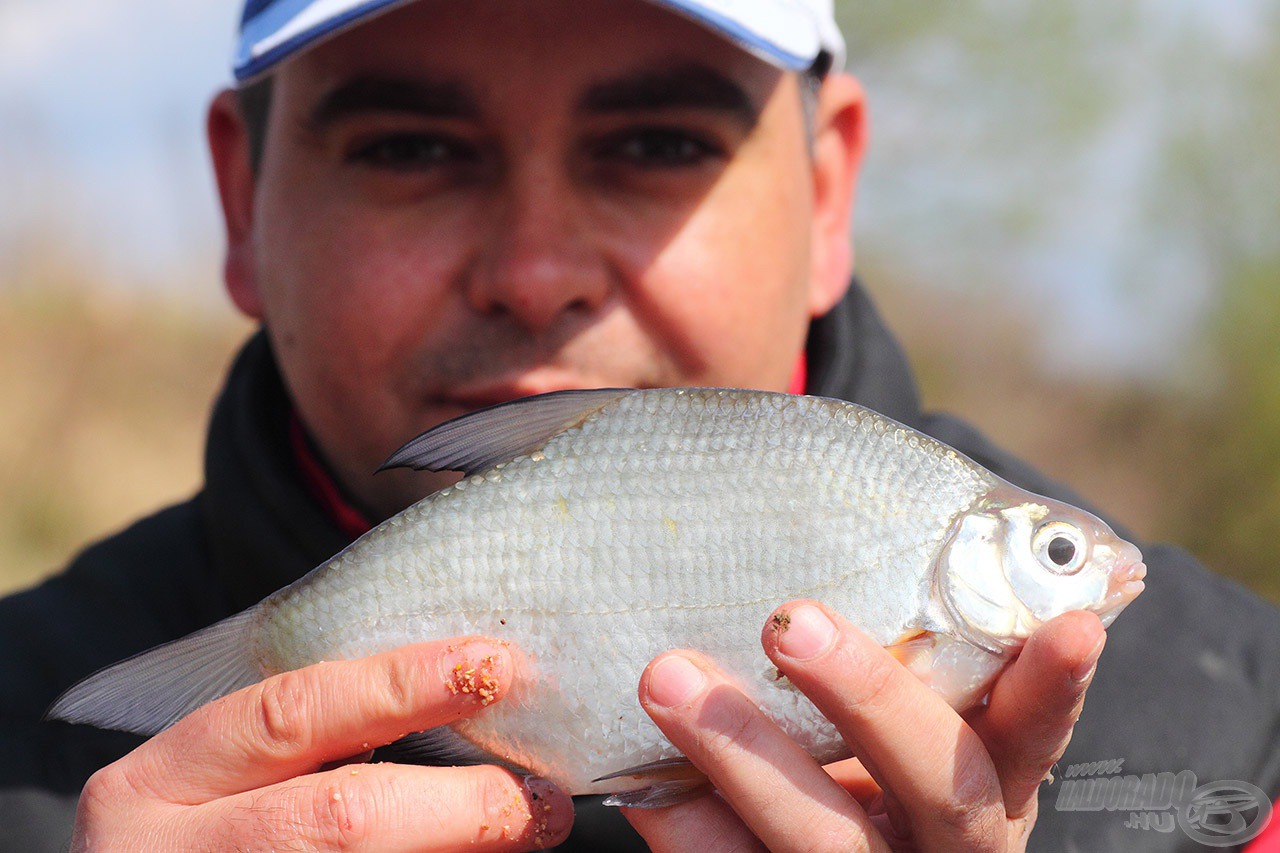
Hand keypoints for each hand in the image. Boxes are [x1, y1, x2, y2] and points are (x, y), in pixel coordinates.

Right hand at [70, 638, 572, 851]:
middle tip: (542, 798)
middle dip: (460, 805)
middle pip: (341, 817)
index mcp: (158, 785)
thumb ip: (302, 744)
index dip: (398, 685)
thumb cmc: (195, 839)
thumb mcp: (209, 783)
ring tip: (529, 831)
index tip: (492, 666)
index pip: (290, 714)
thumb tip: (454, 697)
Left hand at [624, 602, 1104, 851]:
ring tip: (666, 679)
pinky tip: (641, 778)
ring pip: (825, 839)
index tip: (1071, 624)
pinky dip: (687, 826)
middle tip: (789, 621)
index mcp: (990, 778)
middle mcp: (945, 841)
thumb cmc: (864, 748)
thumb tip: (832, 505)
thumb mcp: (906, 707)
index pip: (1035, 731)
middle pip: (937, 784)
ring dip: (744, 758)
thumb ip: (901, 642)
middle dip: (867, 698)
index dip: (1053, 686)